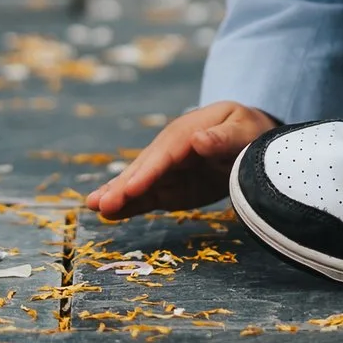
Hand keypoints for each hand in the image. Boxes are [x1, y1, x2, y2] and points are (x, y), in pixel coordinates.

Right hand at [87, 101, 277, 218]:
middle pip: (144, 169)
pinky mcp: (171, 187)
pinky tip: (110, 214)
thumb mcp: (243, 128)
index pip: (165, 154)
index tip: (131, 188)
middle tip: (97, 204)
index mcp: (187, 132)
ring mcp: (168, 169)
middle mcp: (170, 150)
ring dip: (117, 195)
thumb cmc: (248, 129)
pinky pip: (148, 197)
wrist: (249, 138)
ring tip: (93, 207)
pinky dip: (130, 206)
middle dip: (122, 187)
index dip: (148, 171)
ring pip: (139, 183)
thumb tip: (199, 141)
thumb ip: (224, 137)